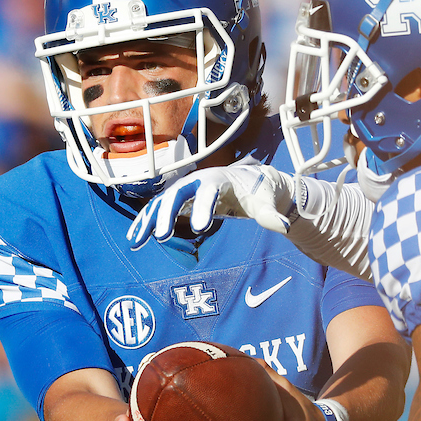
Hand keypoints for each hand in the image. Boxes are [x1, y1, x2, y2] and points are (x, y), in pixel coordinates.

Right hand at [127, 161, 294, 248]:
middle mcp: (198, 180)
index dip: (202, 207)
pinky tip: (136, 240)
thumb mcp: (266, 203)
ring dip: (149, 220)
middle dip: (168, 213)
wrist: (250, 182)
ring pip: (162, 202)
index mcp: (220, 178)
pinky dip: (147, 223)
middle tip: (163, 236)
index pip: (208, 191)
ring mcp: (186, 189)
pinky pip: (159, 210)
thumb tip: (285, 227)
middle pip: (178, 193)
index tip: (199, 229)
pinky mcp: (180, 200)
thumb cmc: (258, 192)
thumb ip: (271, 215)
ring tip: (137, 241)